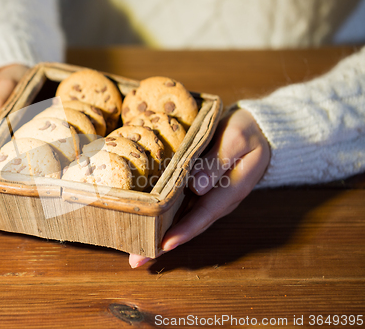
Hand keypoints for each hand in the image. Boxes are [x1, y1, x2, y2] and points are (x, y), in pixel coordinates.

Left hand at [129, 108, 270, 267]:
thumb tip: (196, 186)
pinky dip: (160, 217)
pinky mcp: (196, 189)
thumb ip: (218, 162)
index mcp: (230, 191)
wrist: (254, 128)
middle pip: (188, 226)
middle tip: (137, 260)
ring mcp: (206, 196)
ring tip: (133, 250)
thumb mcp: (237, 140)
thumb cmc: (246, 131)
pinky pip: (177, 207)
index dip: (184, 231)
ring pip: (180, 220)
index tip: (164, 245)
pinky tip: (142, 223)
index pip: (204, 215)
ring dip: (158, 235)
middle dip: (162, 244)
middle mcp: (216, 199)